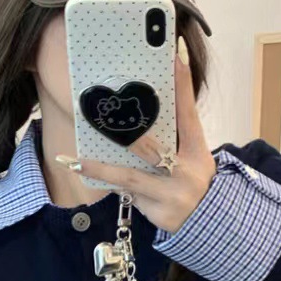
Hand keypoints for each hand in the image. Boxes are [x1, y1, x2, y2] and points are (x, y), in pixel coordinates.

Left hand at [57, 41, 216, 234]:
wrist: (207, 225)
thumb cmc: (192, 182)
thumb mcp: (193, 158)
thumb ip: (175, 137)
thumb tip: (144, 112)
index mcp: (198, 151)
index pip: (189, 112)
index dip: (183, 84)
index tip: (174, 55)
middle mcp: (187, 171)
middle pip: (150, 148)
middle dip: (128, 135)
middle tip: (103, 118)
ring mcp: (173, 194)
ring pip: (130, 177)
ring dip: (100, 169)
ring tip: (73, 161)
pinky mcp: (159, 212)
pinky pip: (128, 194)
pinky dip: (109, 183)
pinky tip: (84, 173)